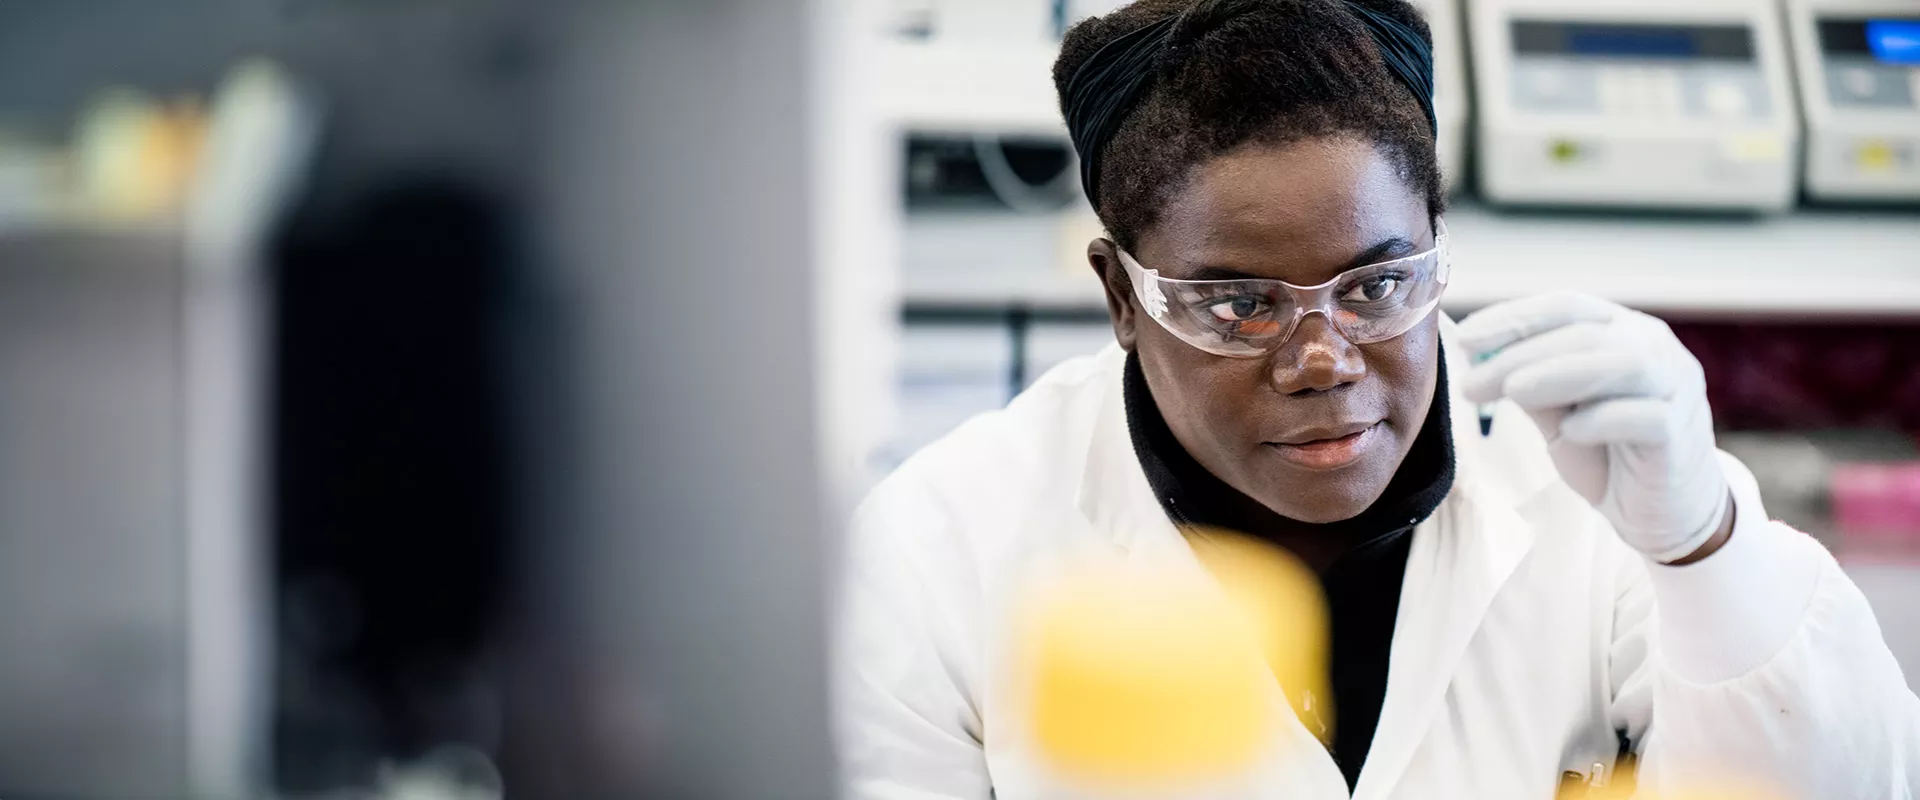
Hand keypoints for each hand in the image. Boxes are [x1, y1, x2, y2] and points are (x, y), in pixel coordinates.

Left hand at [1458, 293, 1731, 562]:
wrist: (1659, 511)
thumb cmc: (1606, 452)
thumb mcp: (1557, 412)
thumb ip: (1528, 381)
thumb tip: (1477, 354)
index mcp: (1623, 331)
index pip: (1567, 307)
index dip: (1515, 317)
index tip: (1466, 339)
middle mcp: (1654, 349)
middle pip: (1586, 334)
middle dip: (1521, 354)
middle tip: (1473, 382)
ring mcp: (1675, 388)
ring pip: (1623, 364)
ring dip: (1559, 374)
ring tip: (1511, 392)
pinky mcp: (1679, 434)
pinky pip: (1647, 417)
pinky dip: (1604, 419)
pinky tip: (1568, 430)